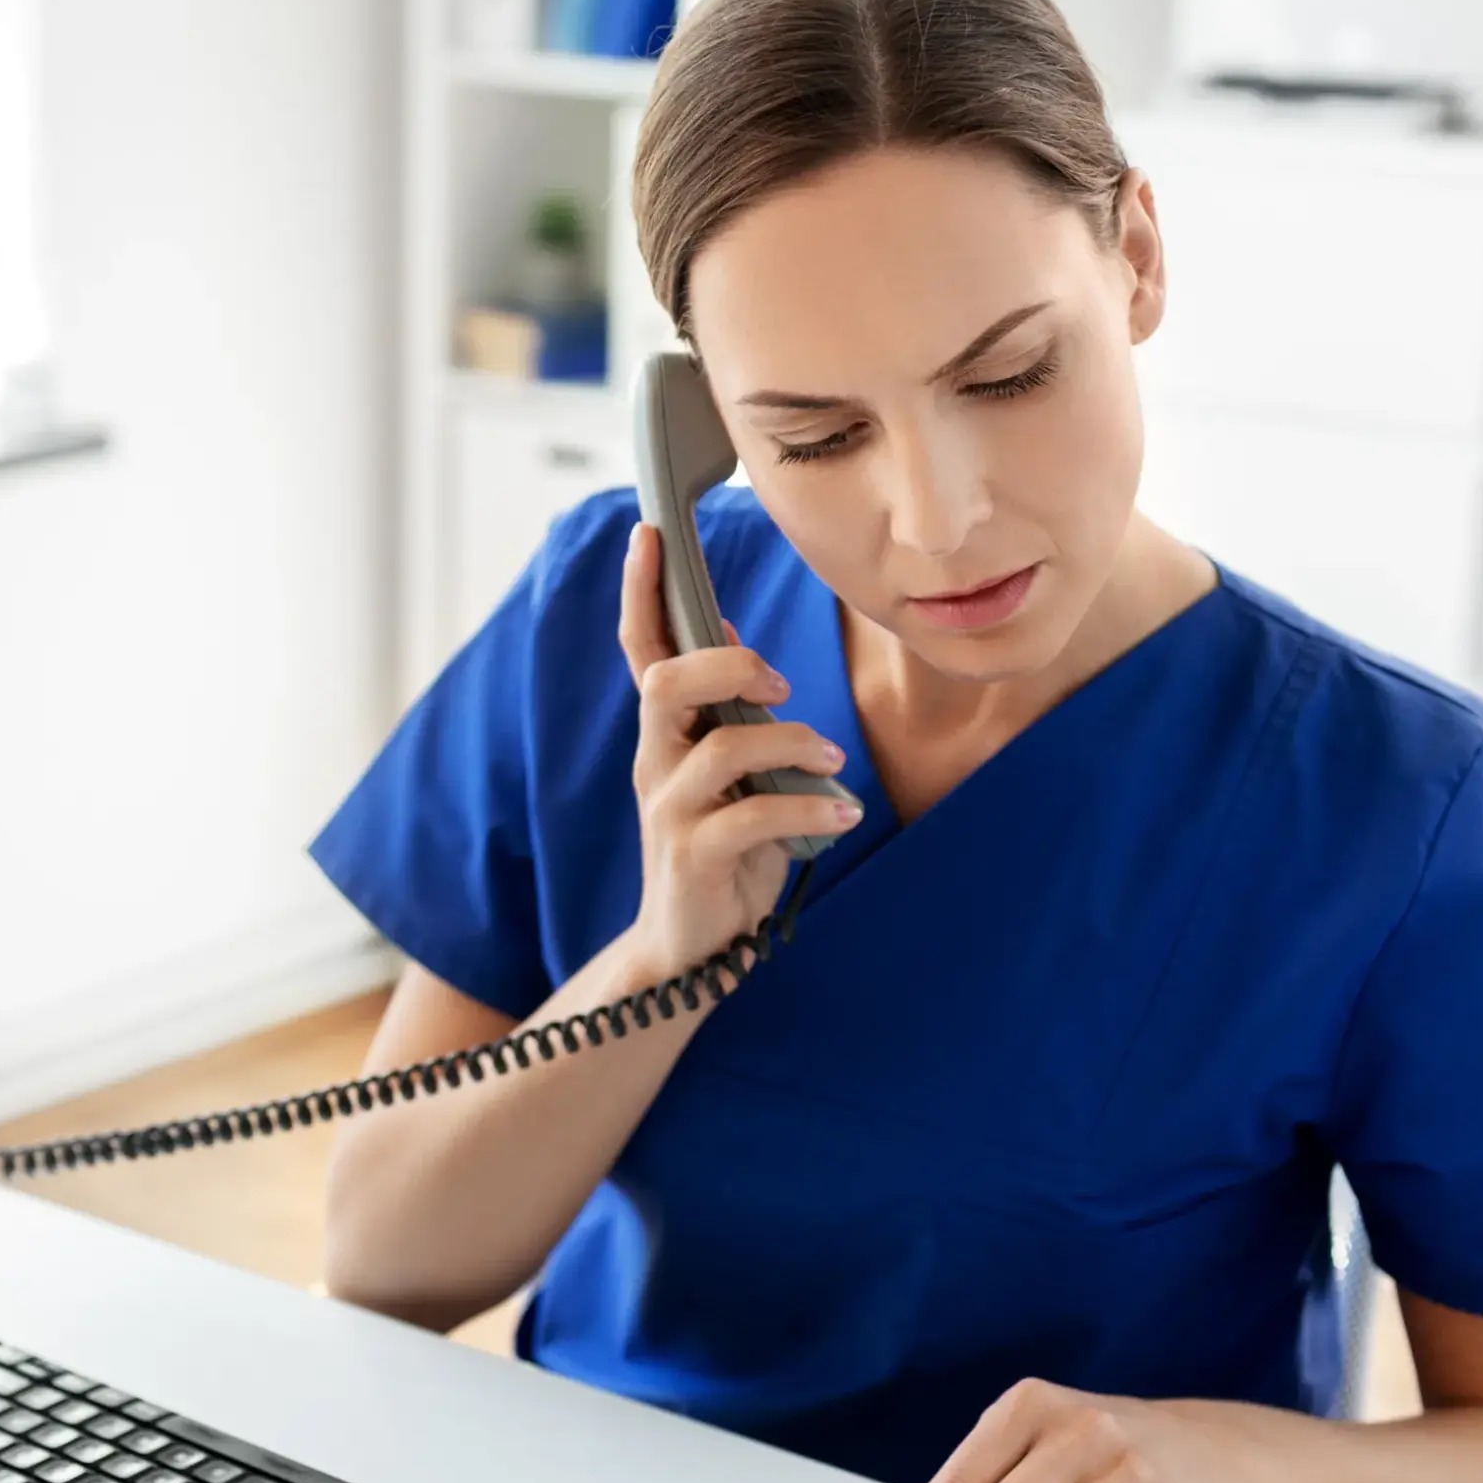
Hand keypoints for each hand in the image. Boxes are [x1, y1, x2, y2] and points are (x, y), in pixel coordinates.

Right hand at [617, 520, 861, 976]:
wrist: (691, 949)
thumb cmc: (722, 851)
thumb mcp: (727, 773)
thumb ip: (723, 712)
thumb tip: (729, 638)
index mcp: (665, 735)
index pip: (641, 650)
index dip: (640, 592)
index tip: (648, 533)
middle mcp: (655, 764)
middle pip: (667, 683)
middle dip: (730, 666)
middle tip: (779, 686)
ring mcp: (669, 811)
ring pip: (721, 747)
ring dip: (792, 744)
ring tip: (832, 763)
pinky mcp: (693, 857)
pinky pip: (753, 815)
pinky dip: (808, 808)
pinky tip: (842, 817)